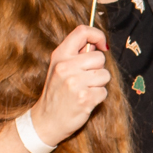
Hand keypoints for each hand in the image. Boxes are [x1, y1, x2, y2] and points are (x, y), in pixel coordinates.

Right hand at [30, 25, 110, 144]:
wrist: (46, 121)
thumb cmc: (56, 93)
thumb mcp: (59, 68)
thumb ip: (76, 55)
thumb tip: (98, 44)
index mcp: (60, 56)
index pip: (82, 32)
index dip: (98, 35)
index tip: (102, 45)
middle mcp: (66, 67)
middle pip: (100, 57)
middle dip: (98, 68)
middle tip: (86, 79)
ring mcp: (75, 83)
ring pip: (105, 75)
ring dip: (99, 84)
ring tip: (84, 90)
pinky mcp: (85, 98)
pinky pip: (104, 92)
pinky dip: (98, 97)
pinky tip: (85, 100)